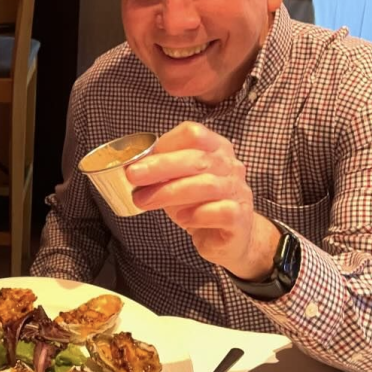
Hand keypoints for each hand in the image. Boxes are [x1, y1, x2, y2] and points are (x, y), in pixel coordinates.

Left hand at [125, 122, 279, 281]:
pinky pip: (220, 211)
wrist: (227, 237)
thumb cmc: (197, 203)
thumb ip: (162, 170)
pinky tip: (183, 219)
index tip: (140, 159)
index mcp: (215, 148)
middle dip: (160, 166)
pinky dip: (198, 214)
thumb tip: (131, 167)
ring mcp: (237, 191)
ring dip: (169, 192)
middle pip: (197, 158)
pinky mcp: (239, 218)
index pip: (193, 133)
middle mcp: (230, 165)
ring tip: (143, 201)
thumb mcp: (177, 180)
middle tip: (132, 176)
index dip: (165, 144)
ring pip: (205, 185)